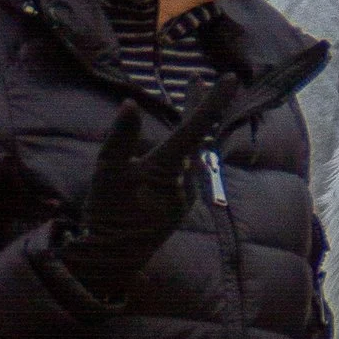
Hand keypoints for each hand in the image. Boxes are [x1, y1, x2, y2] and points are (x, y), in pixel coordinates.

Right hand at [60, 81, 235, 303]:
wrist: (112, 260)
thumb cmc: (106, 215)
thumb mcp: (106, 174)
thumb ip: (120, 138)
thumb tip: (130, 103)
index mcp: (168, 170)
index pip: (195, 128)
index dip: (212, 101)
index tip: (232, 78)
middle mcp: (184, 181)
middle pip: (196, 135)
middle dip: (198, 105)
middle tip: (198, 78)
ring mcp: (184, 194)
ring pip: (190, 151)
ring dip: (189, 127)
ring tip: (186, 102)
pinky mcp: (179, 203)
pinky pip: (184, 167)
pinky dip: (181, 148)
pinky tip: (173, 144)